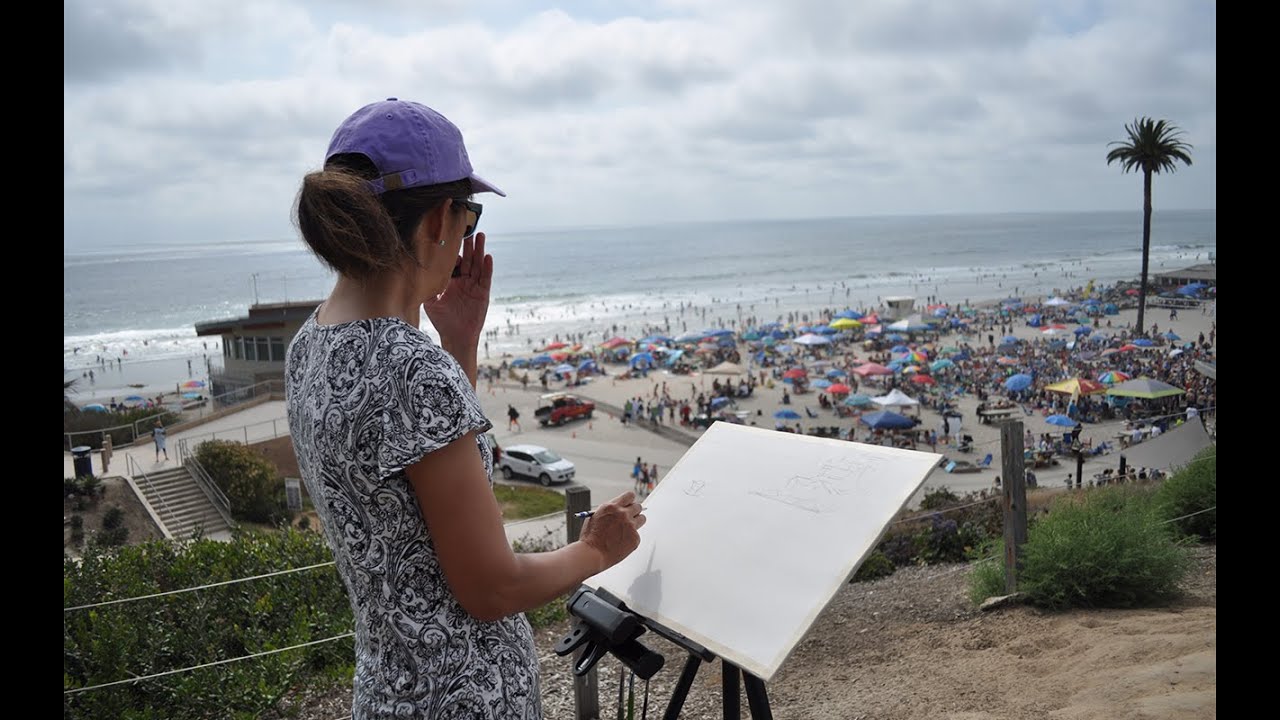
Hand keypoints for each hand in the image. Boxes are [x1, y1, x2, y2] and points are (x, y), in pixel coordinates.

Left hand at [424, 232, 491, 347]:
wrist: (455, 337)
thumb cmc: (442, 321)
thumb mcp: (430, 301)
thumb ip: (426, 287)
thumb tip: (413, 273)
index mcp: (452, 282)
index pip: (455, 263)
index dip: (454, 252)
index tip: (450, 239)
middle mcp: (464, 282)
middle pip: (468, 260)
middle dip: (469, 246)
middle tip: (469, 230)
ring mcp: (474, 287)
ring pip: (478, 265)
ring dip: (480, 251)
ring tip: (481, 236)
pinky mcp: (483, 294)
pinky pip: (485, 278)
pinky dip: (487, 268)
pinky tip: (488, 256)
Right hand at [580, 491, 645, 570]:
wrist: (592, 554)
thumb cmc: (590, 537)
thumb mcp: (596, 517)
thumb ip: (609, 511)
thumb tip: (619, 509)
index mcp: (612, 506)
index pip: (629, 496)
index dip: (630, 501)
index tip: (629, 505)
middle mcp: (623, 514)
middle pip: (638, 506)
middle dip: (635, 511)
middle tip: (630, 518)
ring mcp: (630, 526)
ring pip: (642, 519)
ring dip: (636, 523)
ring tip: (627, 531)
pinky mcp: (635, 538)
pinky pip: (637, 535)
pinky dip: (631, 539)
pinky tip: (621, 544)